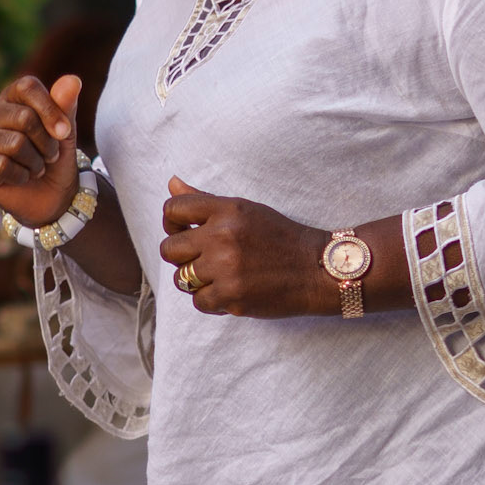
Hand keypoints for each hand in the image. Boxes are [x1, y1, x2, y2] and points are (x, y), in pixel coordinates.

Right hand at [0, 74, 82, 229]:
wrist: (51, 195)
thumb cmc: (56, 156)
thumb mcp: (66, 130)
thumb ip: (66, 105)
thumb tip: (72, 79)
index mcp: (14, 97)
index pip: (27, 86)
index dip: (50, 109)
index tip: (65, 132)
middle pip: (24, 117)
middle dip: (46, 142)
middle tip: (51, 154)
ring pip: (15, 143)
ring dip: (36, 162)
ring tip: (37, 167)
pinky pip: (1, 165)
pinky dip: (21, 176)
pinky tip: (21, 177)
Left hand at [160, 178, 333, 316]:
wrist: (315, 269)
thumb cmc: (279, 237)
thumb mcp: (245, 210)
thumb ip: (205, 200)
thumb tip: (171, 182)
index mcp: (227, 209)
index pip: (173, 210)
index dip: (172, 223)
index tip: (185, 232)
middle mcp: (223, 236)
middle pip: (169, 249)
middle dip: (181, 256)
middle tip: (202, 259)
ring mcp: (226, 268)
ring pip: (180, 279)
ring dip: (195, 281)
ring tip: (218, 276)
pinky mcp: (231, 296)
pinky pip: (198, 302)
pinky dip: (211, 300)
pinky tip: (229, 291)